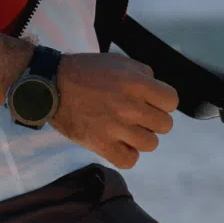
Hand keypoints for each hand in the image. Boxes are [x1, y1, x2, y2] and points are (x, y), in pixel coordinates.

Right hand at [50, 53, 177, 169]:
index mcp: (136, 83)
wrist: (52, 86)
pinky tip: (119, 143)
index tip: (152, 102)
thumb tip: (156, 88)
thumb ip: (142, 73)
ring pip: (151, 144)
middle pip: (165, 125)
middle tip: (138, 116)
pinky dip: (127, 154)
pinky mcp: (101, 145)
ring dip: (142, 137)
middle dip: (154, 119)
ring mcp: (116, 128)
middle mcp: (130, 106)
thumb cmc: (86, 71)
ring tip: (128, 130)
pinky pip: (129, 160)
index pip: (172, 101)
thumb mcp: (118, 61)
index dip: (164, 101)